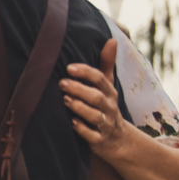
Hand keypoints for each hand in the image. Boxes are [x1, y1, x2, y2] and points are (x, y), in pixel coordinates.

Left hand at [60, 39, 124, 157]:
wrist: (117, 138)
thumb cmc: (106, 106)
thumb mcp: (108, 85)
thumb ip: (106, 64)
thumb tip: (111, 40)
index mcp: (110, 91)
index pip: (100, 79)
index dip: (86, 73)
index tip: (69, 68)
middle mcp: (109, 106)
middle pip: (97, 97)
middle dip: (80, 89)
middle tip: (62, 83)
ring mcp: (106, 123)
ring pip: (95, 116)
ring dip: (80, 108)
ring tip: (65, 100)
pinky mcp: (100, 139)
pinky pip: (92, 135)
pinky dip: (83, 129)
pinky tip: (72, 123)